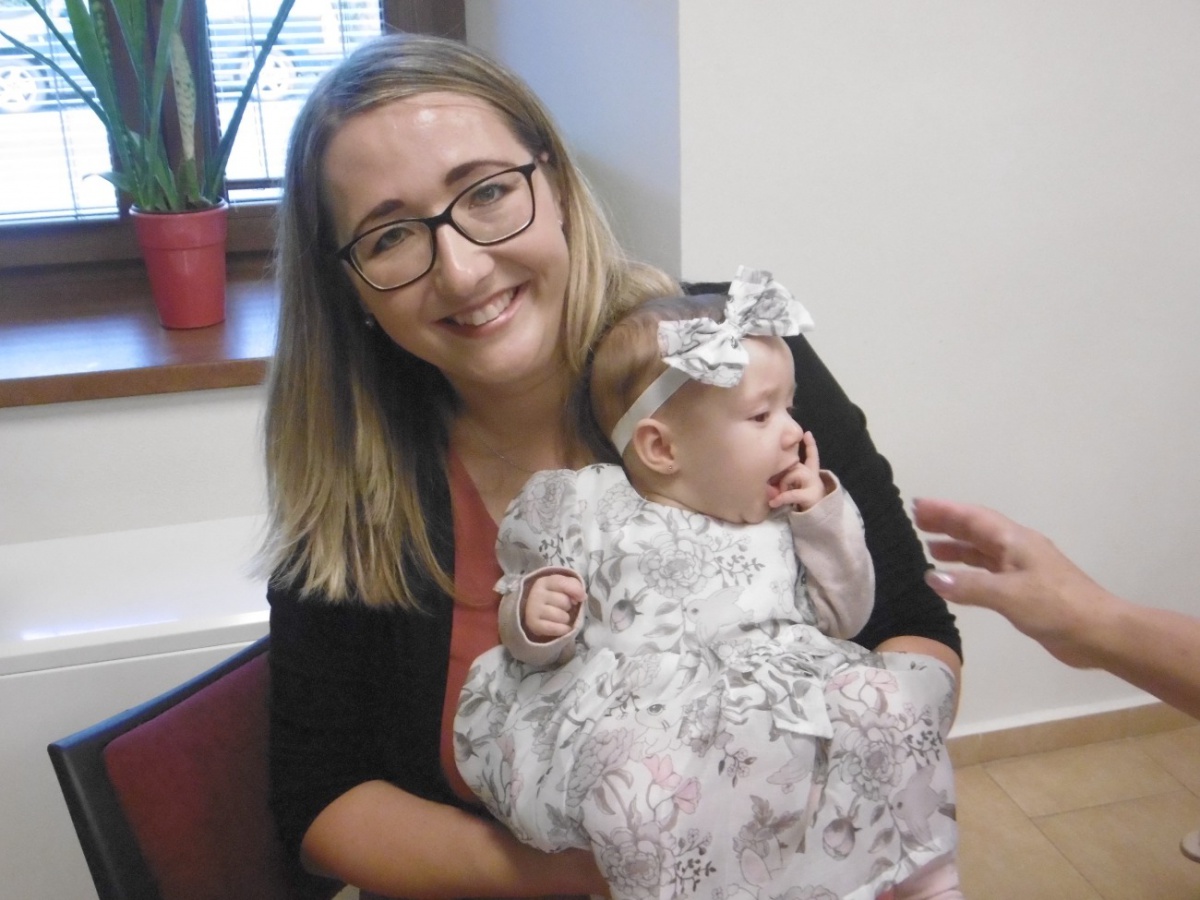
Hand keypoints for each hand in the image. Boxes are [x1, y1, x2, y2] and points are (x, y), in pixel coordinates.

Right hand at [524, 573, 584, 640]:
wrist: (535, 612)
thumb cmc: (554, 598)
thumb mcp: (563, 587)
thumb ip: (574, 586)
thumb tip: (582, 596)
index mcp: (544, 582)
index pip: (562, 583)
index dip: (576, 590)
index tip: (582, 597)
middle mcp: (537, 594)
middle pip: (564, 601)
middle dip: (568, 606)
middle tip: (563, 607)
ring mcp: (533, 610)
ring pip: (561, 616)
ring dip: (565, 619)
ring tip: (560, 617)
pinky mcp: (533, 624)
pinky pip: (555, 629)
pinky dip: (563, 629)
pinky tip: (562, 627)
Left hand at [768, 431, 827, 510]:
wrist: (816, 519)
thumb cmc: (802, 503)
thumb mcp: (794, 487)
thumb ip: (786, 479)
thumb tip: (770, 481)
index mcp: (812, 473)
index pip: (812, 455)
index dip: (810, 444)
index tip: (807, 433)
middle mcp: (814, 476)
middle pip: (795, 465)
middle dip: (783, 475)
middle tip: (777, 488)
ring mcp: (814, 484)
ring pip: (793, 474)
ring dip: (783, 485)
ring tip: (779, 496)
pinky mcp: (810, 496)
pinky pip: (791, 493)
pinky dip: (781, 498)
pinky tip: (773, 502)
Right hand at [912, 498, 1111, 668]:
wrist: (1099, 632)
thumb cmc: (1056, 607)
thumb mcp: (1008, 595)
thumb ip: (969, 586)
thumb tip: (932, 577)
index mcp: (1015, 541)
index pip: (973, 518)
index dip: (945, 510)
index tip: (917, 505)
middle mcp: (1017, 550)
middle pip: (977, 530)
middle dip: (948, 524)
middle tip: (917, 521)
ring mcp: (1023, 570)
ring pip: (983, 552)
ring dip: (957, 548)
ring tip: (930, 548)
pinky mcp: (1025, 591)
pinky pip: (989, 573)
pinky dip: (969, 572)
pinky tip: (957, 580)